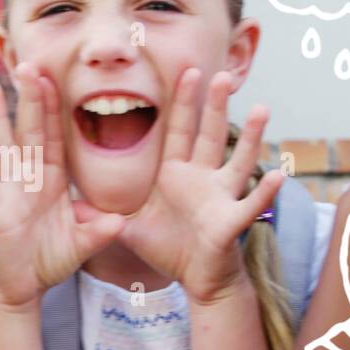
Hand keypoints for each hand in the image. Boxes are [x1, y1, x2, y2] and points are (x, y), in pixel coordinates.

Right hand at [0, 62, 124, 307]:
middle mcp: (28, 178)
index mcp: (50, 179)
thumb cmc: (49, 261)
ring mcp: (9, 191)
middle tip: (26, 64)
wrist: (22, 287)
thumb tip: (118, 221)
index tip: (53, 76)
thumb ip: (99, 232)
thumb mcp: (81, 245)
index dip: (54, 107)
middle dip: (28, 98)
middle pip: (29, 130)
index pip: (54, 135)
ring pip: (2, 145)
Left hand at [118, 68, 282, 305]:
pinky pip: (249, 205)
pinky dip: (265, 193)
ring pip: (237, 162)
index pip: (179, 130)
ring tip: (262, 110)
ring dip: (250, 137)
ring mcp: (219, 198)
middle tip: (221, 74)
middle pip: (209, 135)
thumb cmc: (167, 248)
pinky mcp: (230, 223)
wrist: (193, 279)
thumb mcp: (128, 228)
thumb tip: (68, 207)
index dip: (183, 102)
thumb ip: (100, 215)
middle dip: (214, 105)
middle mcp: (201, 179)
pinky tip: (281, 176)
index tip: (189, 71)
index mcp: (175, 173)